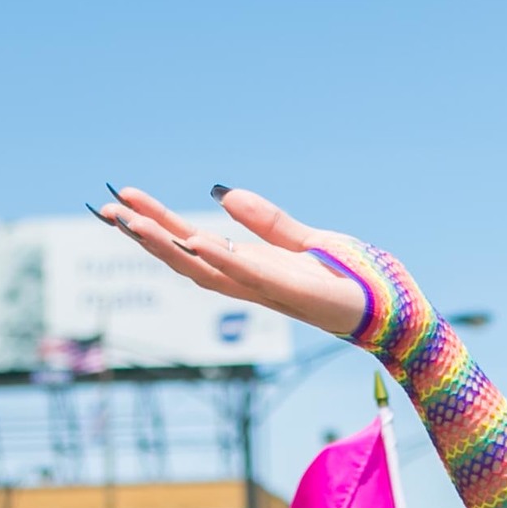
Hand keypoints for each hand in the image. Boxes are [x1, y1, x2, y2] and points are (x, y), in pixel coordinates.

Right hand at [93, 184, 369, 340]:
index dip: (158, 225)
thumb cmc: (359, 281)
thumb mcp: (308, 240)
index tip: (123, 201)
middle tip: (106, 210)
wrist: (401, 313)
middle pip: (190, 261)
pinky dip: (225, 259)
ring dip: (172, 248)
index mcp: (256, 269)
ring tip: (133, 225)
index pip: (196, 245)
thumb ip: (268, 223)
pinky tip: (197, 241)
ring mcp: (277, 293)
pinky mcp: (302, 295)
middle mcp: (258, 285)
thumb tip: (223, 195)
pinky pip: (256, 276)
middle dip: (147, 238)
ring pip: (212, 272)